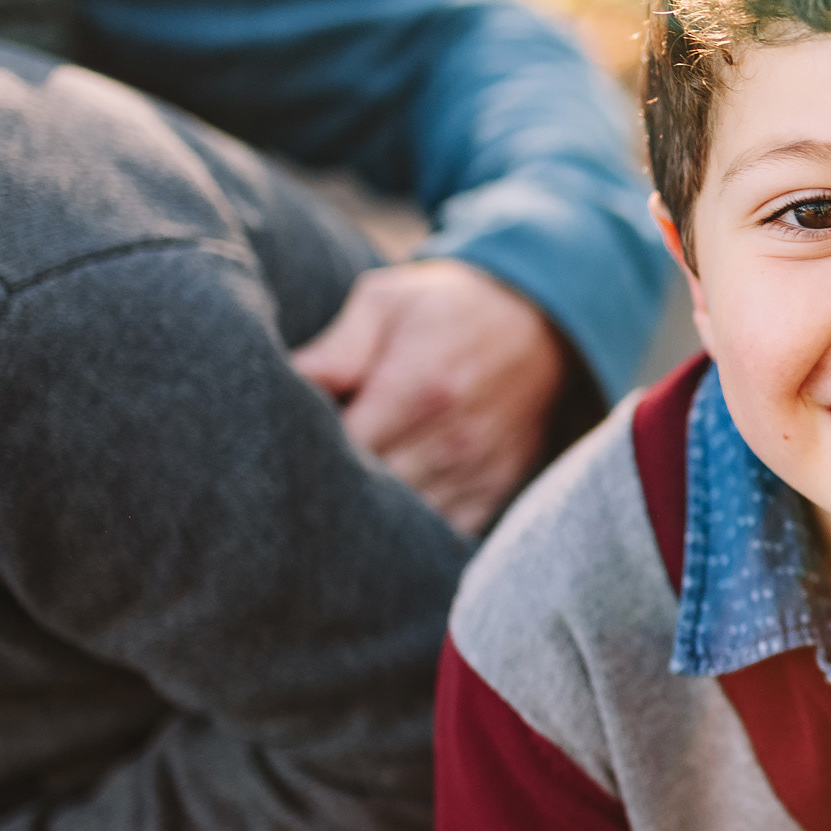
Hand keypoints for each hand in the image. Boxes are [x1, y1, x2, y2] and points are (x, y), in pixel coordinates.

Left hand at [292, 259, 567, 534]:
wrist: (541, 324)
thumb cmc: (449, 308)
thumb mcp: (388, 301)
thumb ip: (338, 347)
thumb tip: (289, 381)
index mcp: (419, 389)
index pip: (344, 450)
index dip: (311, 451)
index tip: (297, 438)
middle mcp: (453, 440)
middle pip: (371, 492)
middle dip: (338, 481)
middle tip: (318, 462)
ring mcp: (479, 471)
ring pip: (404, 519)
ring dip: (377, 505)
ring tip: (358, 476)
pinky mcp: (496, 490)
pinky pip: (442, 529)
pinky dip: (416, 518)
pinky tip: (400, 491)